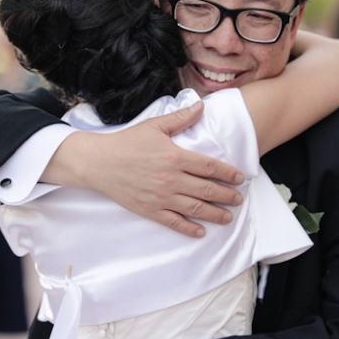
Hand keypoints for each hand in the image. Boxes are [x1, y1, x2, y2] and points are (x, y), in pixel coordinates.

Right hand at [44, 102, 243, 237]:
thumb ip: (180, 118)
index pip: (209, 167)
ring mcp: (161, 197)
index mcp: (175, 157)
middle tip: (238, 199)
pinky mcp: (149, 210)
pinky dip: (189, 229)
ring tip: (228, 217)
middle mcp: (171, 179)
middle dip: (226, 196)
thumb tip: (201, 106)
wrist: (98, 162)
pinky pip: (174, 222)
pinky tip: (200, 232)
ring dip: (215, 214)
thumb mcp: (154, 126)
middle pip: (207, 190)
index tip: (240, 178)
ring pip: (195, 209)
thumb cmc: (126, 142)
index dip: (227, 173)